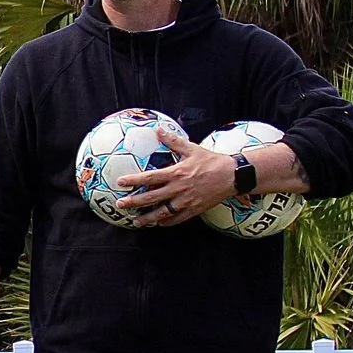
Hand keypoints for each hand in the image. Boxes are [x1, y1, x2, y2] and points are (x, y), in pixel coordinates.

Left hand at [116, 126, 236, 225]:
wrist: (233, 176)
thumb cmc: (212, 161)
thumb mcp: (192, 149)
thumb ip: (173, 141)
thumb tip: (159, 130)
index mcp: (176, 173)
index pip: (149, 177)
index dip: (133, 180)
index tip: (120, 182)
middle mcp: (178, 189)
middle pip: (151, 197)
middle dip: (134, 202)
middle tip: (120, 204)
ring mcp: (186, 201)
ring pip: (162, 212)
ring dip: (147, 218)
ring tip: (136, 222)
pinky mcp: (194, 210)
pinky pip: (177, 219)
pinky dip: (166, 222)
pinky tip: (158, 223)